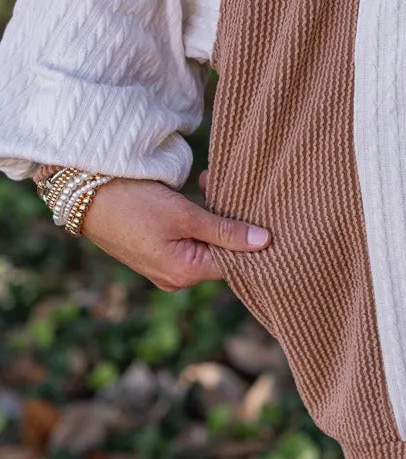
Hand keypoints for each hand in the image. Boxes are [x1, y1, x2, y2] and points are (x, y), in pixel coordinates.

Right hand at [77, 177, 269, 291]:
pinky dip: (199, 214)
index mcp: (185, 274)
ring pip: (206, 240)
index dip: (254, 242)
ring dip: (216, 212)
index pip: (236, 264)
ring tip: (214, 181)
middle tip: (238, 190)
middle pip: (221, 252)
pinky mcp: (156, 248)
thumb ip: (226, 230)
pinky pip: (188, 236)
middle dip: (233, 222)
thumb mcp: (185, 215)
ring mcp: (164, 264)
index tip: (268, 216)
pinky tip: (202, 186)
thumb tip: (265, 242)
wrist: (85, 194)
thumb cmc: (134, 204)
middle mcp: (176, 277)